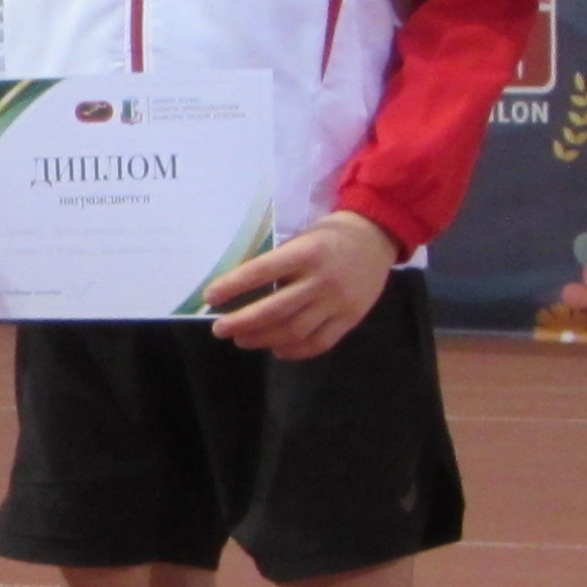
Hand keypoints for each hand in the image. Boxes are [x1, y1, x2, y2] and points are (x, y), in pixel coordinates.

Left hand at [204, 212, 395, 358]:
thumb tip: (238, 288)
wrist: (376, 238)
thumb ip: (277, 262)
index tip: (210, 297)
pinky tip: (276, 349)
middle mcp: (321, 279)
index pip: (261, 272)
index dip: (233, 286)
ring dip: (262, 339)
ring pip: (294, 331)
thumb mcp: (302, 237)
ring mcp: (337, 303)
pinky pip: (318, 343)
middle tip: (220, 328)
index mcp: (306, 253)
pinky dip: (293, 350)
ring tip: (242, 339)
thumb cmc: (330, 236)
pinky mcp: (350, 319)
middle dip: (242, 322)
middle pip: (275, 309)